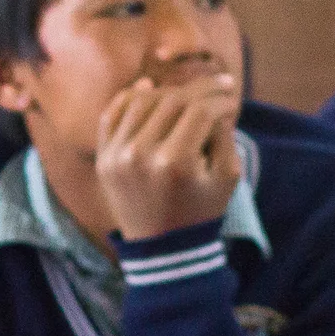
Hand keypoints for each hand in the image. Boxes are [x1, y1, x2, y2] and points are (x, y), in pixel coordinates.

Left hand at [94, 74, 241, 241]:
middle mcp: (140, 155)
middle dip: (200, 89)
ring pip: (142, 100)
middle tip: (216, 86)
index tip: (232, 95)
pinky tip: (149, 88)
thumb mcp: (227, 177)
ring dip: (169, 91)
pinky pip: (113, 114)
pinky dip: (130, 97)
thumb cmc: (201, 211)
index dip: (220, 98)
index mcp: (175, 163)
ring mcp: (116, 156)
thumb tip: (215, 98)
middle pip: (172, 101)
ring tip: (187, 94)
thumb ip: (224, 134)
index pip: (200, 111)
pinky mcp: (103, 159)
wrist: (162, 249)